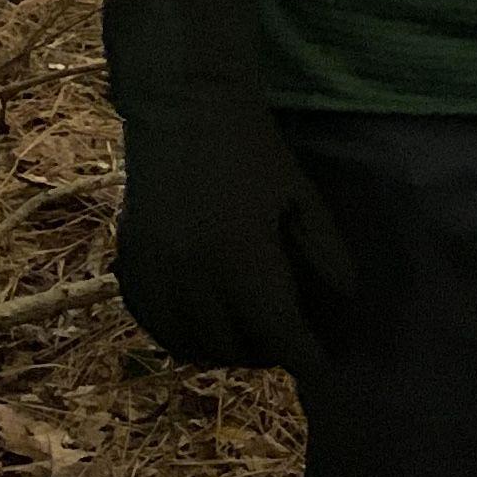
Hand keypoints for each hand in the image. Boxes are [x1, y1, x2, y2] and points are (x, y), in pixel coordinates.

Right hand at [99, 0, 360, 374]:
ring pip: (188, 345)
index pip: (278, 333)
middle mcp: (194, 277)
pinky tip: (200, 325)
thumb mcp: (300, 196)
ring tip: (244, 337)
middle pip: (231, 348)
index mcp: (242, 259)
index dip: (303, 357)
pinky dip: (179, 336)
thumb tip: (346, 300)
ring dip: (220, 351)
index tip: (321, 367)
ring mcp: (156, 274)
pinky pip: (152, 324)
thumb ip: (325, 250)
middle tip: (283, 342)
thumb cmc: (252, 150)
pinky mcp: (130, 265)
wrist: (184, 110)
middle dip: (264, 354)